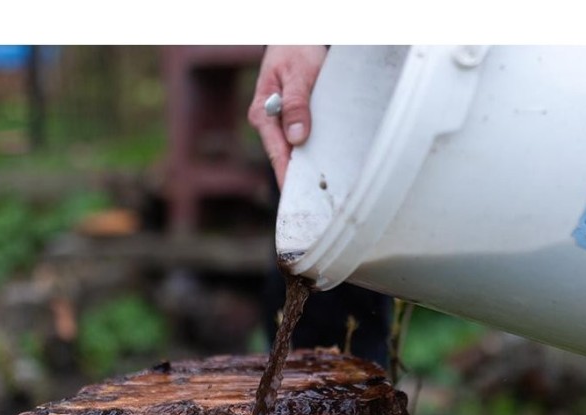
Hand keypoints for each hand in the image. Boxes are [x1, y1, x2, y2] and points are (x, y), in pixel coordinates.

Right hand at [248, 45, 327, 187]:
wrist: (296, 38)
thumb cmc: (295, 50)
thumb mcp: (298, 74)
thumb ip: (297, 104)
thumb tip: (297, 137)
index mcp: (263, 113)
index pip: (277, 154)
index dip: (287, 178)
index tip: (297, 199)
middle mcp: (268, 122)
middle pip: (284, 158)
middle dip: (299, 181)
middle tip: (316, 205)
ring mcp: (279, 123)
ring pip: (294, 152)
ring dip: (307, 169)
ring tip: (321, 194)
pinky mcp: (292, 121)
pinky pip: (301, 142)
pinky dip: (311, 155)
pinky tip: (323, 168)